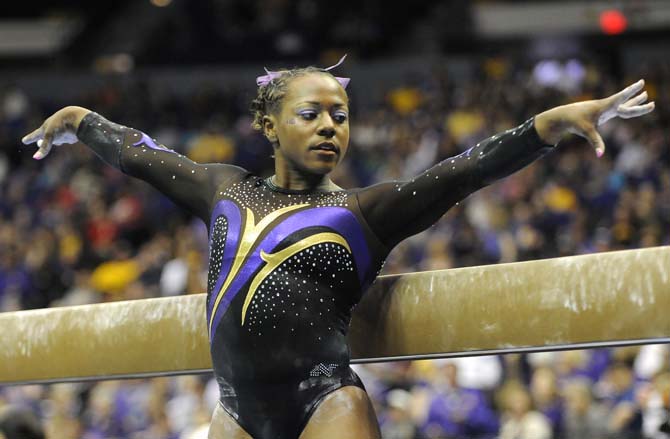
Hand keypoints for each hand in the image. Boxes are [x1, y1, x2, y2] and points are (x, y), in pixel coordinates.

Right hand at [21, 106, 90, 159]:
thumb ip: (44, 147)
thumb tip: (36, 157)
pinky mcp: (72, 134)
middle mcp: (53, 129)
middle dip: (42, 139)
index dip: (30, 138)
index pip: (35, 135)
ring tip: (57, 141)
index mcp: (45, 128)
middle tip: (37, 142)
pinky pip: (68, 139)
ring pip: (58, 138)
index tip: (24, 141)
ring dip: (56, 140)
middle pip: (46, 137)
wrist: (77, 118)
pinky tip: (71, 138)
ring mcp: (62, 132)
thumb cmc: (60, 126)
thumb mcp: (50, 136)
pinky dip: (68, 139)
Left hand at [535, 79, 654, 156]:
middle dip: (637, 98)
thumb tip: (600, 155)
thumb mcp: (586, 132)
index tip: (640, 83)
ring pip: (623, 104)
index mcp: (604, 106)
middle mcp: (606, 105)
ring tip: (646, 94)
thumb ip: (596, 142)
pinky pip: (617, 109)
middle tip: (648, 93)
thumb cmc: (574, 122)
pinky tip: (628, 106)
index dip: (631, 91)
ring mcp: (604, 109)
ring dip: (634, 100)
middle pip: (625, 101)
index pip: (621, 97)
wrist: (563, 116)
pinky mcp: (602, 112)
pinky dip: (626, 106)